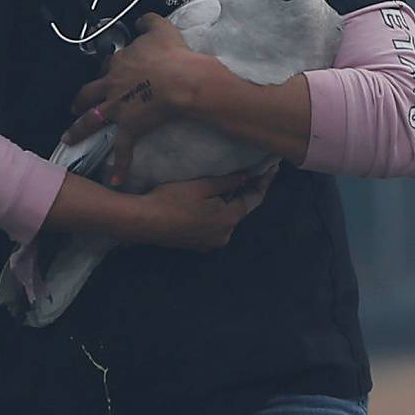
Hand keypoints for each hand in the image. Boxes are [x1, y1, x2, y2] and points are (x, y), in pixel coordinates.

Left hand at [64, 16, 196, 178]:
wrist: (180, 80)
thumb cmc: (173, 55)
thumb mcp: (162, 29)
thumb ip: (149, 21)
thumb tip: (141, 18)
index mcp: (119, 63)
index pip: (107, 65)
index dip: (107, 68)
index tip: (108, 69)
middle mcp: (112, 85)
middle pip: (89, 93)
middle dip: (79, 100)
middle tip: (74, 106)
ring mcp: (118, 108)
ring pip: (91, 119)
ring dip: (78, 129)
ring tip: (69, 137)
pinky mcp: (130, 127)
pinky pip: (122, 150)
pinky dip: (119, 166)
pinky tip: (114, 180)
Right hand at [131, 165, 277, 251]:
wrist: (144, 222)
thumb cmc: (172, 200)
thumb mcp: (203, 186)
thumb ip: (227, 182)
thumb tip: (247, 177)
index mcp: (229, 220)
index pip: (254, 199)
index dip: (263, 183)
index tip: (271, 170)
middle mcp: (224, 236)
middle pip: (240, 211)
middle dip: (246, 193)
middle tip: (252, 174)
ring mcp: (209, 243)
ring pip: (226, 219)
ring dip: (229, 205)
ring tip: (230, 187)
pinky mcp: (196, 245)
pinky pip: (213, 227)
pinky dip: (215, 215)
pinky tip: (209, 204)